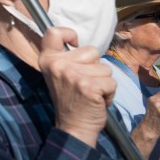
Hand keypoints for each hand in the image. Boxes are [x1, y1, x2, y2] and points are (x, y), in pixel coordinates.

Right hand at [39, 27, 115, 146]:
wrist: (73, 127)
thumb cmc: (70, 99)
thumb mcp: (58, 74)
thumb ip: (64, 58)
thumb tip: (78, 42)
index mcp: (47, 60)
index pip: (53, 32)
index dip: (69, 33)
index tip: (75, 44)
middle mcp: (58, 65)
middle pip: (92, 51)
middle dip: (95, 67)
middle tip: (85, 83)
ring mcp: (73, 75)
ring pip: (105, 68)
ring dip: (103, 81)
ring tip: (92, 93)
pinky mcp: (89, 86)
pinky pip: (112, 82)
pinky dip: (110, 93)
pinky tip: (99, 100)